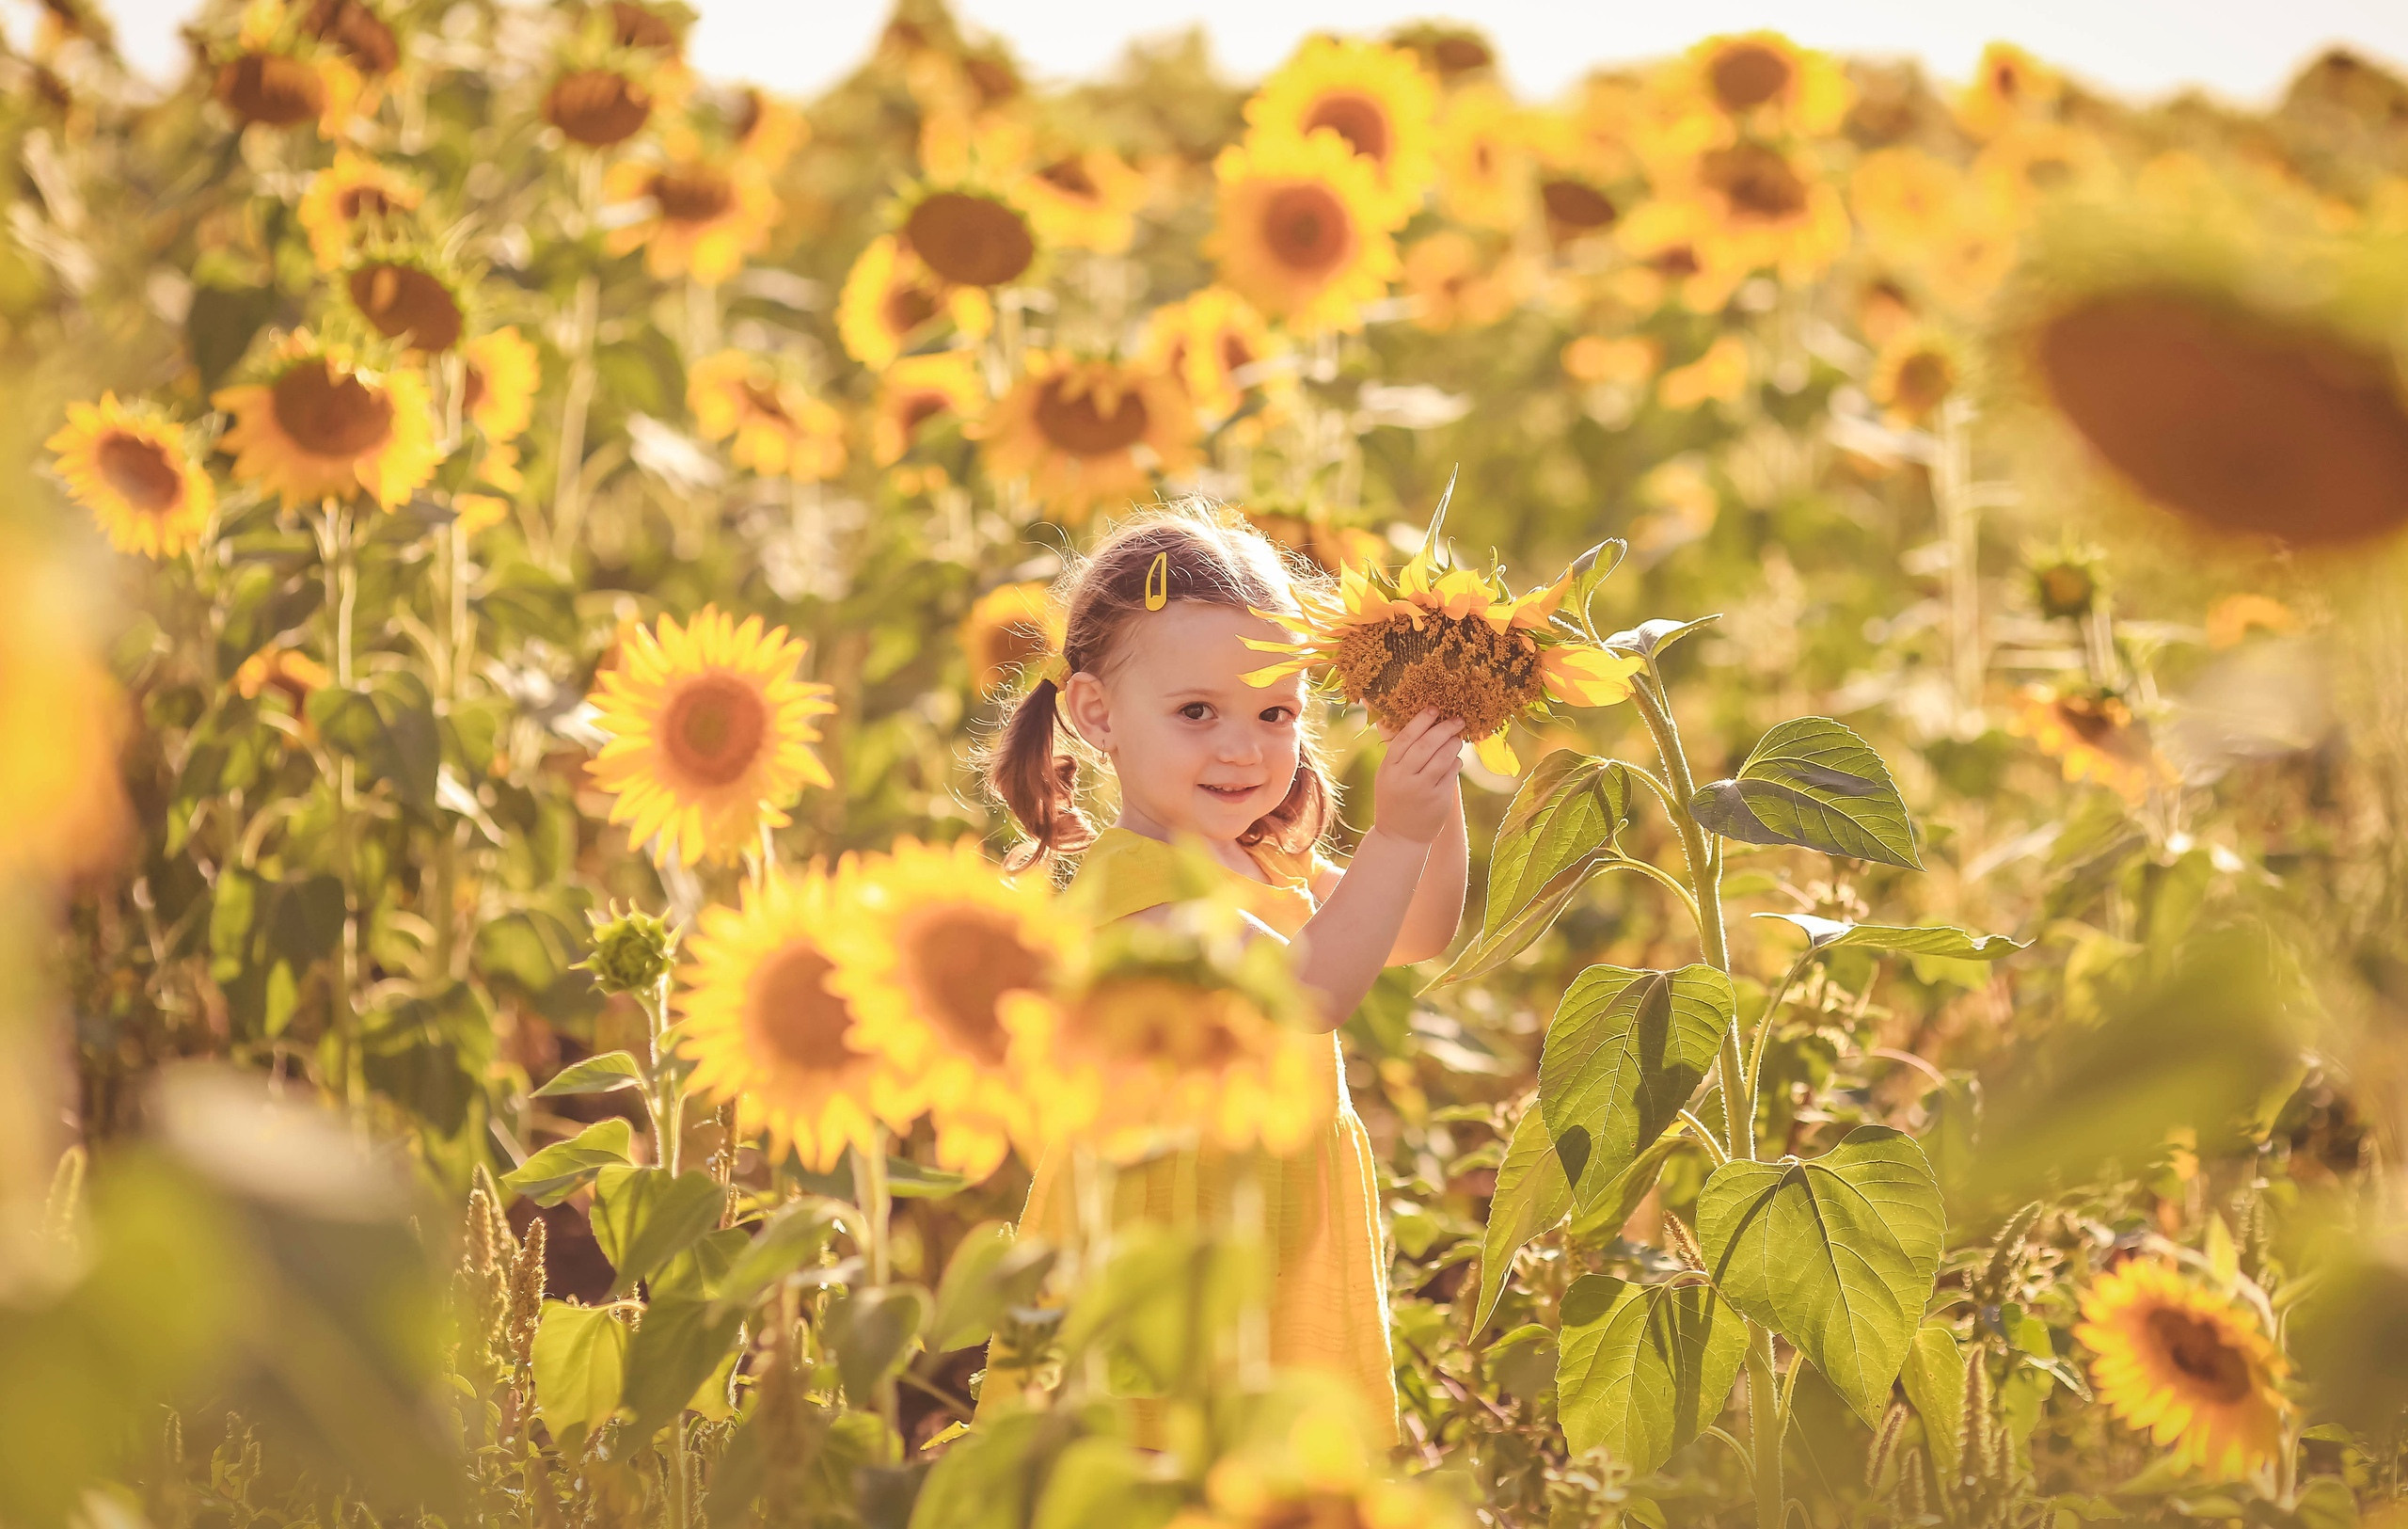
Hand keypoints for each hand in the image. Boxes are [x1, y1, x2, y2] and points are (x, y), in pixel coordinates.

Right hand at [1370, 710, 1464, 845]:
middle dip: (1444, 729)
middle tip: (1457, 719)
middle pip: (1426, 745)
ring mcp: (1422, 790)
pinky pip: (1451, 774)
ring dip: (1453, 744)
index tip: (1434, 708)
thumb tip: (1411, 721)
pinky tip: (1455, 759)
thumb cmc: (1395, 798)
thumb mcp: (1387, 776)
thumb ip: (1398, 753)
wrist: (1399, 836)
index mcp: (1388, 769)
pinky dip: (1455, 762)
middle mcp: (1404, 779)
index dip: (1421, 721)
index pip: (1405, 738)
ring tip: (1457, 738)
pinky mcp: (1438, 800)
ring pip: (1442, 758)